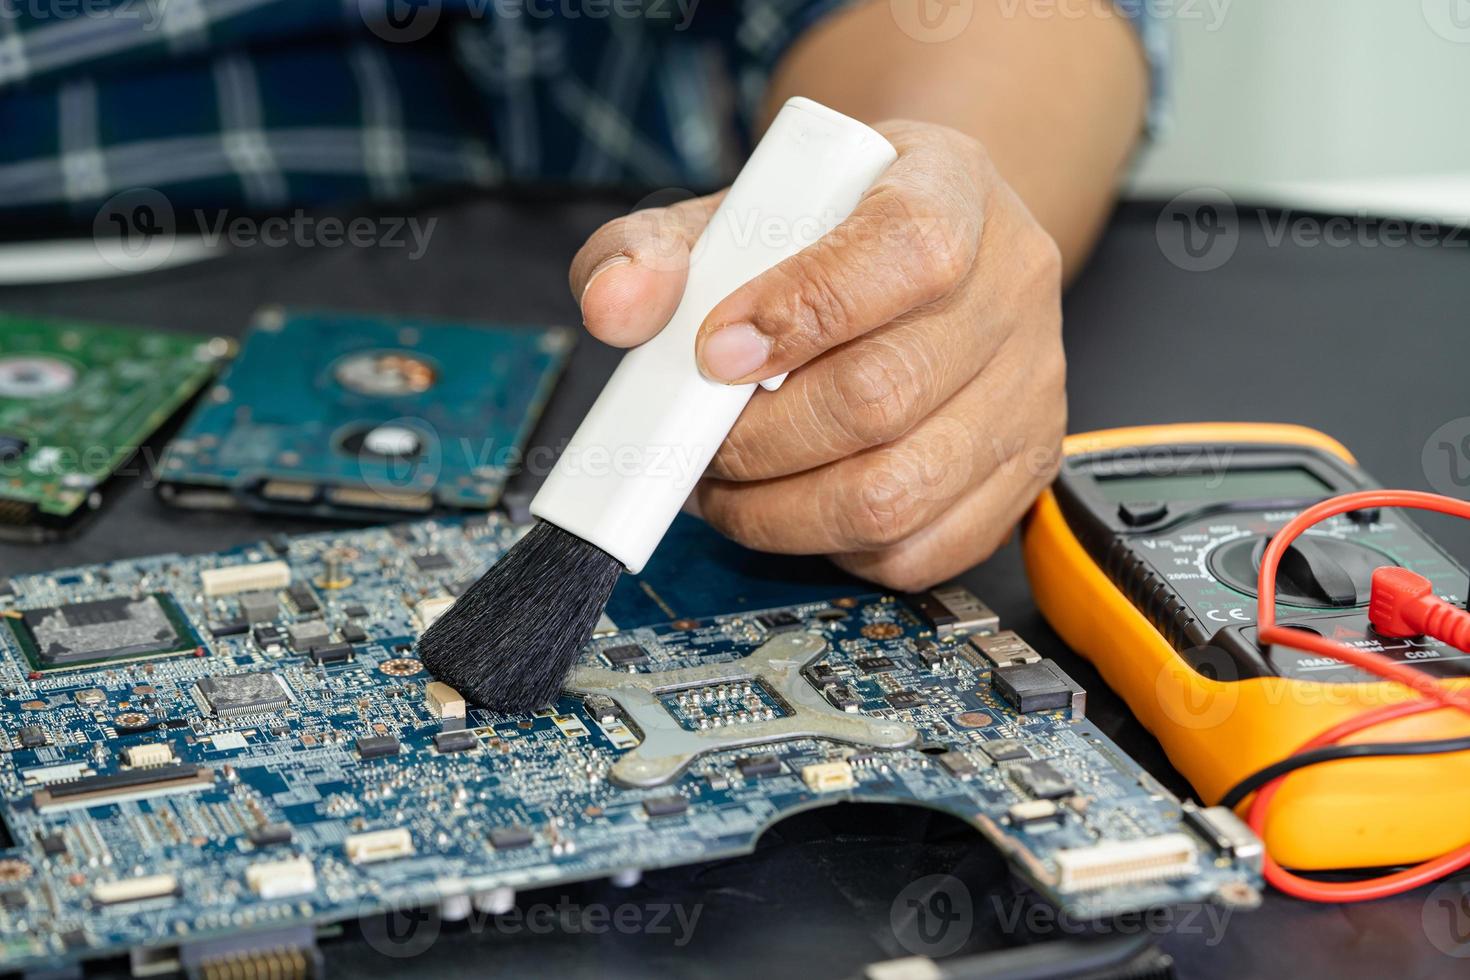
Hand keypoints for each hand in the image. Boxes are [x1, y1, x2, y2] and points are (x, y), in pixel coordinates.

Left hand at [570, 120, 1064, 589]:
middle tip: (700, 442)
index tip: (714, 352)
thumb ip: (656, 247)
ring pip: (897, 494)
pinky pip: (920, 551)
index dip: (801, 311)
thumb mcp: (738, 208)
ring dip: (780, 512)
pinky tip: (797, 506)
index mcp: (951, 190)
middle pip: (884, 393)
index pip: (903, 252)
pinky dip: (833, 549)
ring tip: (731, 484)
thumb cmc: (826, 232)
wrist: (920, 246)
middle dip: (757, 440)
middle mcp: (1012, 288)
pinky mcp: (1024, 468)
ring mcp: (1029, 388)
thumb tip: (616, 308)